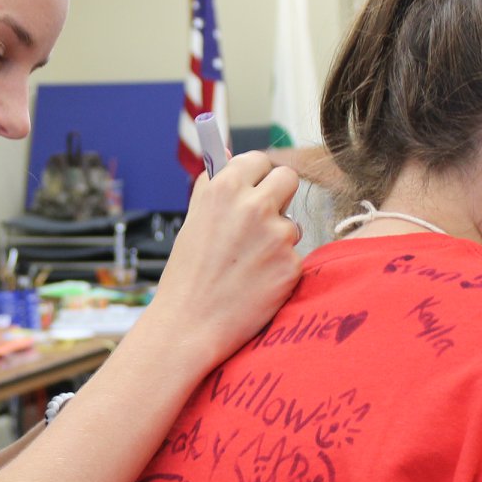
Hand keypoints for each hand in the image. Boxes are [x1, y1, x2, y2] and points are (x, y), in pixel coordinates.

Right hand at [143, 151, 301, 366]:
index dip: (257, 175)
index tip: (254, 186)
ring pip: (292, 224)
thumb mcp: (193, 221)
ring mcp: (277, 236)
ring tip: (248, 264)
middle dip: (279, 195)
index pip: (259, 160)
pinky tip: (256, 284)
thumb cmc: (187, 274)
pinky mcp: (292, 265)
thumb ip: (213, 187)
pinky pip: (293, 257)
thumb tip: (228, 156)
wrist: (189, 325)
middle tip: (264, 217)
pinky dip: (279, 269)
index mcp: (224, 190)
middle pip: (288, 178)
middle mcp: (253, 206)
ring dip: (278, 239)